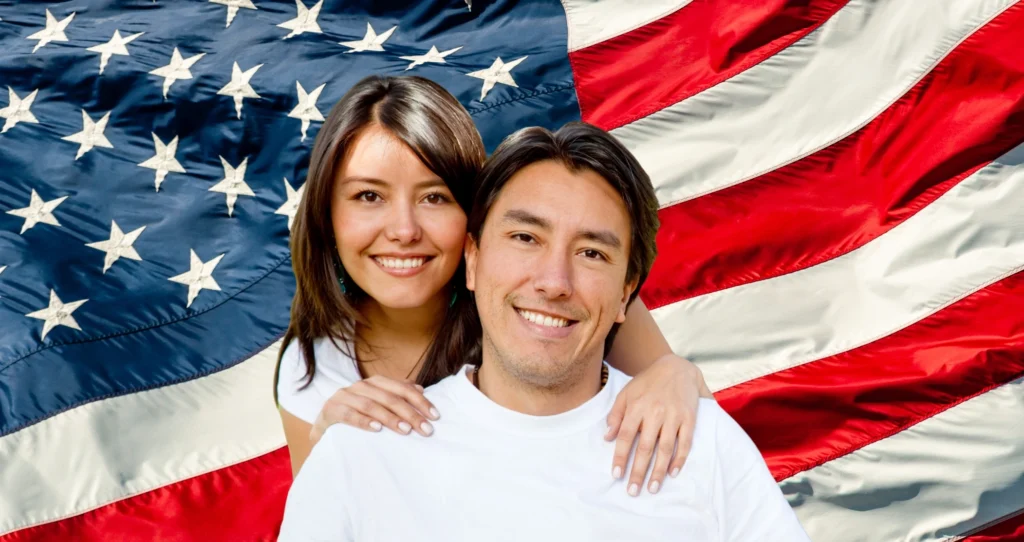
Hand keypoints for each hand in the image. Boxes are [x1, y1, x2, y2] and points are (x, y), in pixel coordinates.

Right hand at [309, 375, 440, 443]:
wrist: (324, 429)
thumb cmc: (356, 417)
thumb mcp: (377, 406)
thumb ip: (396, 396)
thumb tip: (421, 389)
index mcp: (374, 383)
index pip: (402, 389)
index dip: (420, 401)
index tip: (435, 416)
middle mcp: (360, 386)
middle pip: (390, 397)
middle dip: (410, 413)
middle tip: (426, 429)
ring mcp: (344, 397)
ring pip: (371, 405)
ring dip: (390, 418)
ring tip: (406, 430)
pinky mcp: (330, 410)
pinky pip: (348, 415)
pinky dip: (364, 421)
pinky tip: (377, 429)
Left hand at [605, 354, 709, 495]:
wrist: (676, 367)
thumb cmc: (648, 382)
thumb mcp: (626, 393)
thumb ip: (616, 414)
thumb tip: (607, 437)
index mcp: (637, 406)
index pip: (625, 436)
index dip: (620, 456)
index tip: (616, 474)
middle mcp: (655, 412)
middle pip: (645, 447)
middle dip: (638, 471)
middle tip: (633, 491)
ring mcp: (674, 416)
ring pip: (665, 448)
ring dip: (658, 471)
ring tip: (652, 488)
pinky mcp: (689, 418)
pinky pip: (685, 442)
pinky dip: (680, 459)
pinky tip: (673, 473)